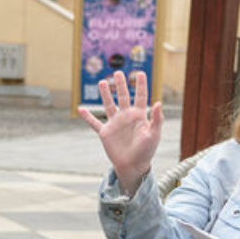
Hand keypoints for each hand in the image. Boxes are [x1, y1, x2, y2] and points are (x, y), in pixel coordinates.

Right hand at [78, 70, 163, 195]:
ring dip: (105, 94)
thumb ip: (156, 119)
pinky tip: (80, 109)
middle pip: (123, 97)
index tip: (140, 73)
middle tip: (118, 73)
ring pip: (109, 105)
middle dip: (121, 85)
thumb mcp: (154, 134)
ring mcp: (115, 124)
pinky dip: (88, 117)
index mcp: (139, 116)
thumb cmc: (146, 151)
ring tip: (102, 82)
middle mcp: (126, 117)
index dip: (140, 85)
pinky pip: (94, 123)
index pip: (140, 96)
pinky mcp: (105, 133)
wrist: (133, 166)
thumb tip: (158, 102)